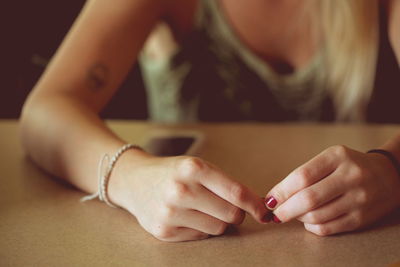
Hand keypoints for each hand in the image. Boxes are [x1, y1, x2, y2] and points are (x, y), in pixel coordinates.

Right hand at [110, 153, 267, 241]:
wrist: (134, 181)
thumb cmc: (173, 173)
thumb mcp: (197, 167)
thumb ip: (226, 184)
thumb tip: (259, 205)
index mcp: (193, 168)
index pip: (236, 193)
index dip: (255, 205)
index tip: (264, 211)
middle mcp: (181, 189)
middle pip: (231, 214)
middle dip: (236, 213)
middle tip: (226, 207)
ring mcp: (170, 212)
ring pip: (218, 228)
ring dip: (218, 221)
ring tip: (202, 209)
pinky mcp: (163, 231)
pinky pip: (200, 236)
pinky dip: (201, 228)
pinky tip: (187, 216)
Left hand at [264, 145, 399, 235]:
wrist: (388, 176)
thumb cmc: (348, 166)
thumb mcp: (330, 159)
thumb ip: (305, 174)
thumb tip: (275, 197)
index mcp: (337, 156)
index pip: (302, 176)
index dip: (281, 191)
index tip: (269, 199)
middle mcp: (351, 176)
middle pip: (308, 199)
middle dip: (285, 209)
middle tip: (275, 213)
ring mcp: (359, 198)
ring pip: (317, 216)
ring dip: (298, 218)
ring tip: (293, 213)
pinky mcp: (362, 218)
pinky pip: (329, 228)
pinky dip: (312, 227)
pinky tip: (308, 220)